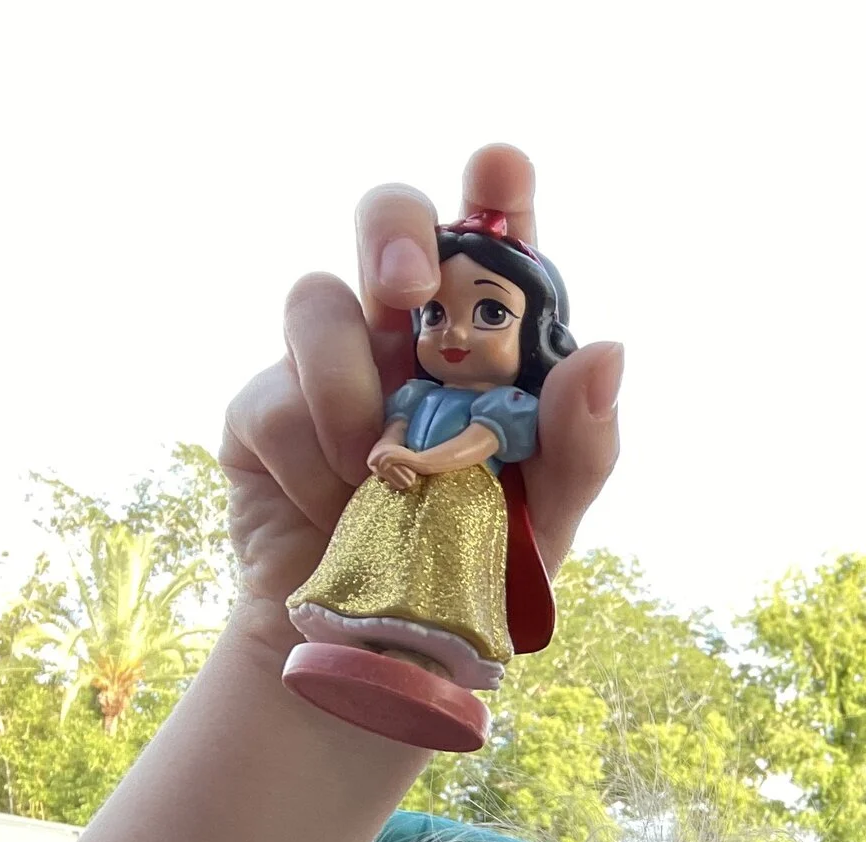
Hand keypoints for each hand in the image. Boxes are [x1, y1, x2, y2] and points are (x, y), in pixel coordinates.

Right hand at [217, 144, 623, 655]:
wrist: (378, 651)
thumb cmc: (473, 573)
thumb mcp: (548, 519)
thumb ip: (583, 443)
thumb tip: (605, 352)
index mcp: (482, 343)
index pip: (492, 241)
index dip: (495, 191)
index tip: (501, 167)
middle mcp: (401, 334)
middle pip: (386, 220)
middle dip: (394, 232)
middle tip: (411, 292)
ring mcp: (325, 363)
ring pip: (316, 301)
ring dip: (352, 387)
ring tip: (381, 474)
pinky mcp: (260, 412)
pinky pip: (276, 400)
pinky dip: (313, 462)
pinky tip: (337, 510)